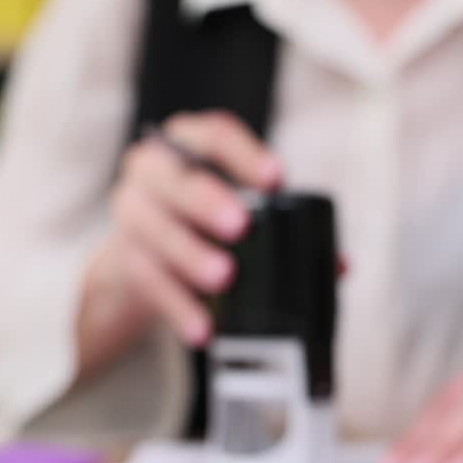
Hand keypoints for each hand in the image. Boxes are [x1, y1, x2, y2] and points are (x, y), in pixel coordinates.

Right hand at [77, 111, 282, 375]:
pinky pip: (149, 282)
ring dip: (191, 255)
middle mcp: (151, 171)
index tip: (276, 180)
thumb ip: (287, 230)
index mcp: (187, 145)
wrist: (140, 260)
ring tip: (224, 278)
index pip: (213, 134)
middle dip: (207, 202)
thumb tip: (340, 264)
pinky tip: (204, 328)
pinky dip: (179, 306)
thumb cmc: (202, 224)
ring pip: (155, 230)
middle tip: (242, 227)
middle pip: (175, 179)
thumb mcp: (239, 213)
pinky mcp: (122, 258)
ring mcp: (131, 213)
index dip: (244, 154)